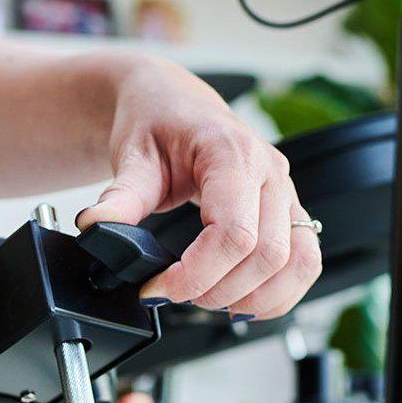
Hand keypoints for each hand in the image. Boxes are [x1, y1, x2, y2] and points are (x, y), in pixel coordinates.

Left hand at [76, 60, 321, 318]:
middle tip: (175, 294)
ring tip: (207, 301)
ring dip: (254, 298)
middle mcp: (270, 173)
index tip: (157, 288)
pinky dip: (278, 293)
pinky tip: (242, 300)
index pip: (233, 234)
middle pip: (267, 256)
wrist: (171, 101)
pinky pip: (305, 261)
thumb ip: (121, 196)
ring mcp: (285, 193)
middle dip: (217, 290)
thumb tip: (96, 226)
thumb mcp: (131, 155)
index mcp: (232, 154)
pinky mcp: (288, 211)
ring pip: (297, 263)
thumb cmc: (155, 121)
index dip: (196, 274)